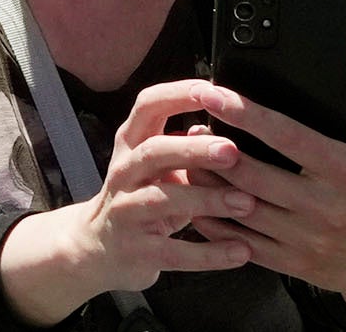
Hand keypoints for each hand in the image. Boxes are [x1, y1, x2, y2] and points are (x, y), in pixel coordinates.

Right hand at [67, 83, 261, 288]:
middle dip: (193, 149)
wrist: (98, 248)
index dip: (178, 95)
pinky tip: (241, 250)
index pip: (148, 106)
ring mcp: (126, 212)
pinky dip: (209, 254)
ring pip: (162, 200)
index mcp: (131, 144)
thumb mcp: (155, 167)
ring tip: (247, 202)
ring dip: (206, 199)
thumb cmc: (142, 198)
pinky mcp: (137, 250)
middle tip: (233, 151)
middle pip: (153, 152)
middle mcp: (124, 173)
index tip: (213, 91)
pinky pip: (175, 252)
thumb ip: (186, 147)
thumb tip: (224, 122)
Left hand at [194, 49, 345, 317]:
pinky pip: (244, 244)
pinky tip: (198, 202)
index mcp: (345, 170)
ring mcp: (308, 239)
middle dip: (215, 150)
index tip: (212, 93)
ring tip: (188, 159)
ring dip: (208, 184)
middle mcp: (325, 206)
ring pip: (242, 209)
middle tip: (192, 128)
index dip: (245, 113)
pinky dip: (215, 223)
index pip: (286, 136)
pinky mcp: (296, 264)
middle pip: (254, 174)